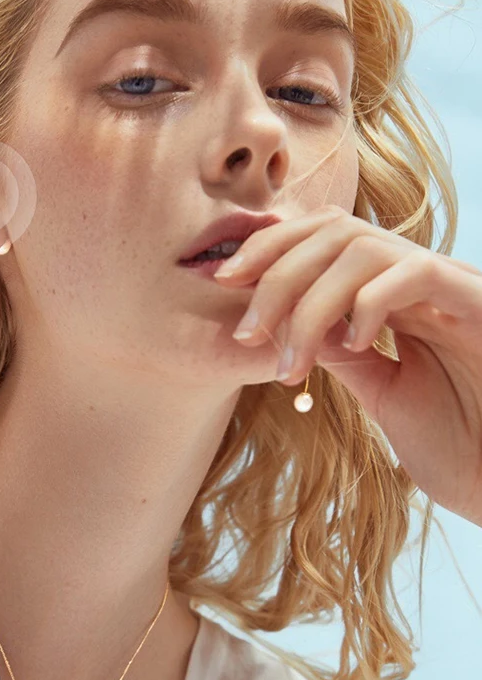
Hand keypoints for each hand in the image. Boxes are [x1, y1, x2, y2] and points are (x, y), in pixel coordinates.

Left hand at [216, 209, 481, 523]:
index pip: (328, 240)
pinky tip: (354, 345)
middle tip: (245, 331)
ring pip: (366, 248)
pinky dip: (371, 301)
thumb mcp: (387, 398)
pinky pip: (417, 273)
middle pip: (336, 231)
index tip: (224, 284)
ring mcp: (454, 289)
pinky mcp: (479, 305)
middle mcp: (425, 282)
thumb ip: (348, 357)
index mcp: (401, 297)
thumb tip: (291, 329)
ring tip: (291, 361)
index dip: (272, 250)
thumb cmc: (463, 448)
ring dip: (312, 301)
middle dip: (277, 272)